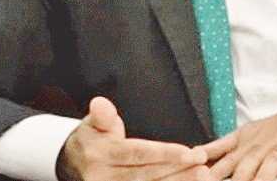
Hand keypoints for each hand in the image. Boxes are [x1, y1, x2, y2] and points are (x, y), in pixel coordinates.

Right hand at [56, 96, 213, 180]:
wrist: (73, 163)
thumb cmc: (93, 138)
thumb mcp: (94, 122)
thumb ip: (102, 115)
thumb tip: (100, 103)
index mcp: (101, 155)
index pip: (137, 154)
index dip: (164, 154)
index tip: (189, 152)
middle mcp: (104, 178)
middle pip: (146, 175)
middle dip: (177, 171)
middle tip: (203, 165)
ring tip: (202, 176)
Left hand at [202, 98, 276, 180]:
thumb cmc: (271, 130)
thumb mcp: (242, 134)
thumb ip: (218, 148)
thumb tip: (193, 155)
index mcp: (242, 143)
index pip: (223, 162)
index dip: (211, 175)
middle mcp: (259, 147)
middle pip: (244, 168)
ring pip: (269, 166)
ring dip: (261, 179)